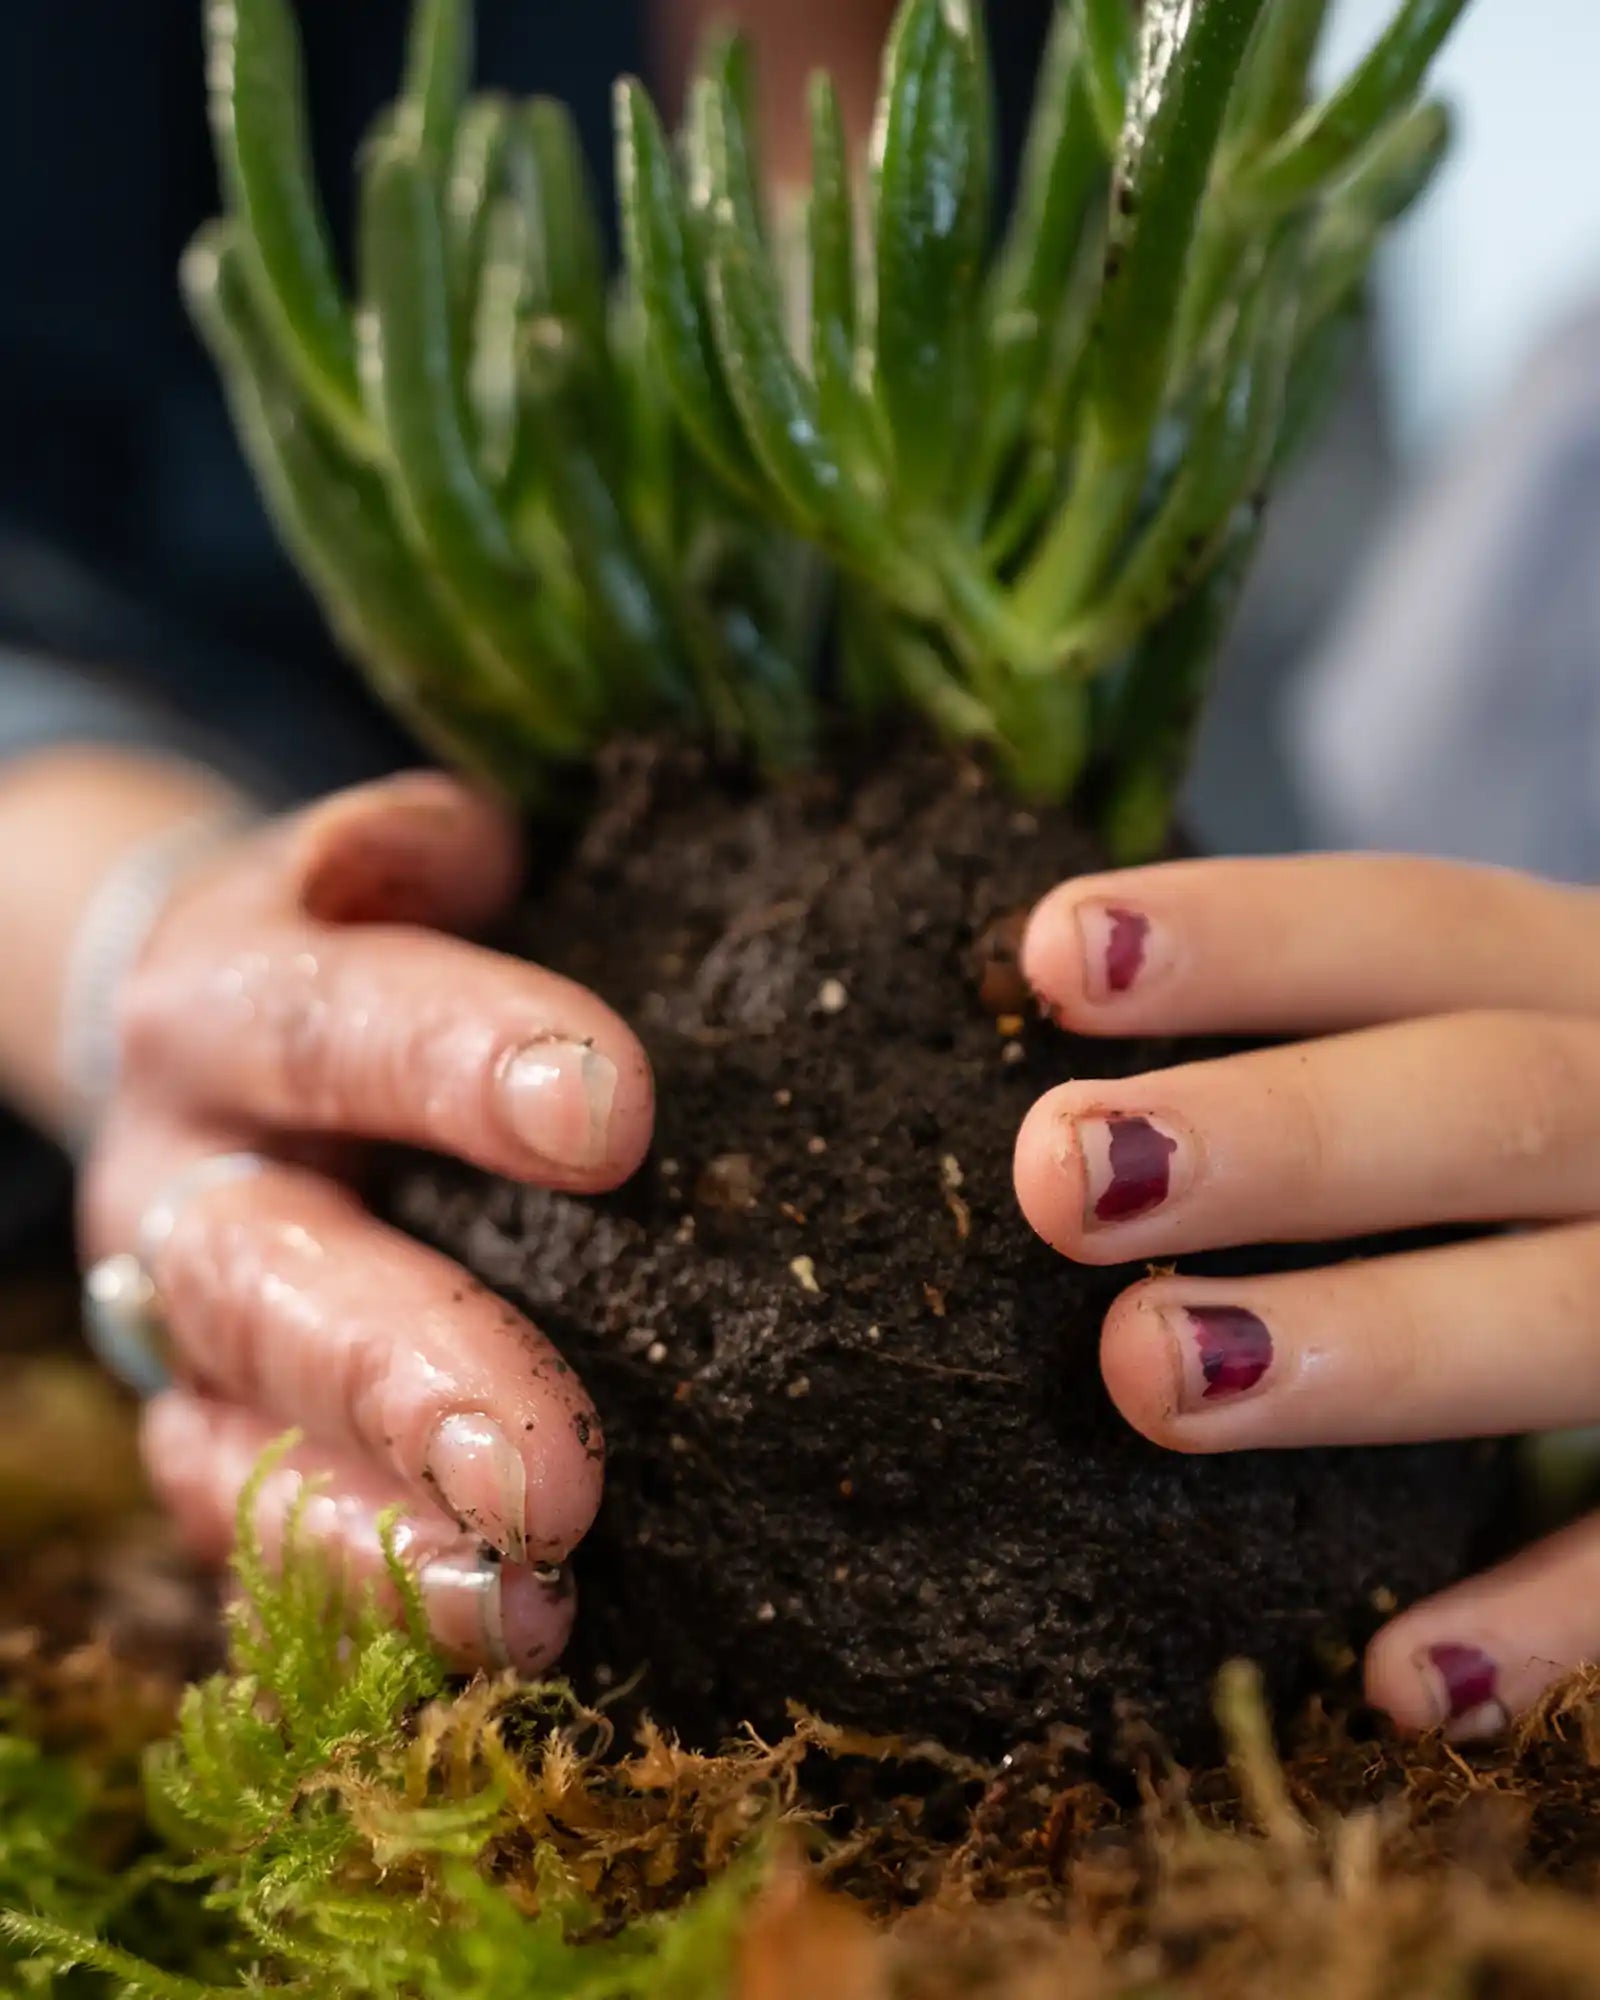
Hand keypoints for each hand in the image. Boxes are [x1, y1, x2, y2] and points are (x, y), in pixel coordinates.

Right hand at [77, 772, 652, 1673]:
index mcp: (226, 993)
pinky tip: (489, 1629)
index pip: (334, 1019)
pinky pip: (249, 1518)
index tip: (614, 1118)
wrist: (222, 1028)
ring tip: (524, 1597)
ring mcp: (182, 1311)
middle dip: (418, 1372)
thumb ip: (430, 853)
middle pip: (277, 1276)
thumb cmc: (373, 937)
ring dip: (383, 1528)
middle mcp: (184, 1163)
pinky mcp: (201, 1415)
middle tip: (557, 1473)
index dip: (459, 1061)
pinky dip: (356, 1584)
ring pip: (244, 1433)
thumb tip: (469, 852)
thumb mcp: (390, 861)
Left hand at [1015, 853, 1599, 1740]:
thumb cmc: (1548, 1141)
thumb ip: (1337, 1042)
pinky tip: (1399, 1680)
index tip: (1052, 952)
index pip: (1415, 928)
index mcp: (1579, 984)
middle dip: (1283, 1137)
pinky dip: (1557, 1618)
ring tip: (1157, 1375)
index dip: (1244, 938)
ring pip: (1576, 1314)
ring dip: (1374, 1346)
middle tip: (1066, 1176)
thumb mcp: (1483, 1040)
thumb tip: (1057, 1076)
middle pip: (1495, 1099)